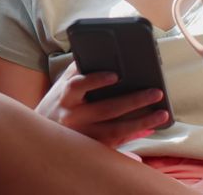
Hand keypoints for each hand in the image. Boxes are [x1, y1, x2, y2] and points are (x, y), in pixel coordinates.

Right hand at [35, 62, 169, 146]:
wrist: (40, 135)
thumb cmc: (57, 103)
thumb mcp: (62, 85)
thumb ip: (79, 71)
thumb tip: (104, 55)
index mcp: (65, 97)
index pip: (77, 86)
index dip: (96, 80)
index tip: (116, 75)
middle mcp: (72, 117)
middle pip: (106, 109)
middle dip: (133, 101)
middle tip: (156, 92)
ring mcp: (83, 135)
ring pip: (115, 129)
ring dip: (141, 121)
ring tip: (161, 113)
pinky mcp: (91, 147)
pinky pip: (116, 141)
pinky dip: (134, 133)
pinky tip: (149, 127)